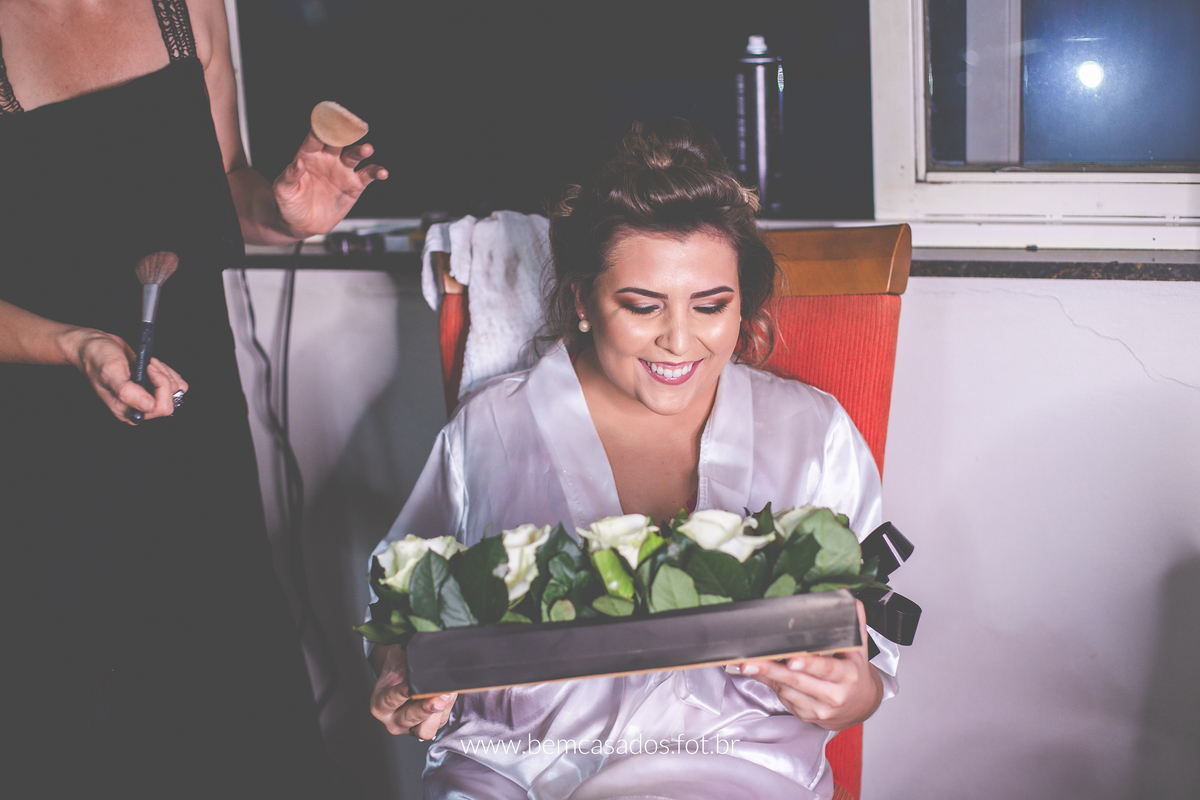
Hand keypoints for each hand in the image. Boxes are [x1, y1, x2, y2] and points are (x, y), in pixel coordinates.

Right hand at [68, 329, 187, 424]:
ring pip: (175, 391)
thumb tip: (148, 405)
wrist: (93, 346)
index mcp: (127, 411)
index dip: (160, 386)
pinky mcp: (151, 387)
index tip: (148, 369)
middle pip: (170, 401)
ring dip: (165, 372)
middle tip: (149, 365)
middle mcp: (138, 407)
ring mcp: (146, 397)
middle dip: (164, 379)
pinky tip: (153, 364)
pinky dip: (168, 371)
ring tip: (147, 363)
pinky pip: (174, 383)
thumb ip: (128, 391)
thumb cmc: (97, 358)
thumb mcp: (111, 372)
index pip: (160, 408)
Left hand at [273, 133, 387, 238]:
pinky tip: (382, 172)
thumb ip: (289, 175)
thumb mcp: (282, 191)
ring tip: (367, 149)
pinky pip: (368, 175)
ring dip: (361, 151)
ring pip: (354, 155)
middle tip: (352, 125)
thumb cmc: (289, 203)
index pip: (315, 138)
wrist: (303, 224)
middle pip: (338, 141)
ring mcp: (342, 171)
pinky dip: (376, 172)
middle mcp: (328, 158)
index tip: (326, 120)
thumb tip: (298, 162)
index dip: (320, 128)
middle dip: (345, 132)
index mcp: (308, 155)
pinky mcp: (354, 185)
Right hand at [369, 644, 455, 739]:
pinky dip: (448, 708)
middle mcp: (393, 720)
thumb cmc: (399, 665)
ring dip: (439, 712)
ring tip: (448, 694)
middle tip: (438, 696)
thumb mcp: (398, 656)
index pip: (390, 701)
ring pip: (426, 730)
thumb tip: (419, 643)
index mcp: (380, 704)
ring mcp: (411, 726)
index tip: (410, 687)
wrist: (404, 673)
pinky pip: (439, 722)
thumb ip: (406, 653)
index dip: (400, 695)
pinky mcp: (428, 726)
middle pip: (409, 719)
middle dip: (425, 708)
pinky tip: (451, 694)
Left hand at [732, 599, 883, 730]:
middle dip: (772, 670)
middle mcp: (834, 694)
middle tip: (751, 661)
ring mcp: (819, 708)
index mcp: (847, 675)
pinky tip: (759, 673)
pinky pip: (783, 697)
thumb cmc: (855, 674)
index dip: (808, 665)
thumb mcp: (859, 650)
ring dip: (765, 676)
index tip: (791, 660)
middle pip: (798, 681)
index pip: (826, 669)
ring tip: (747, 663)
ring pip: (787, 690)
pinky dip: (769, 684)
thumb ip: (853, 623)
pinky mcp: (806, 715)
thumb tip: (849, 599)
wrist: (861, 706)